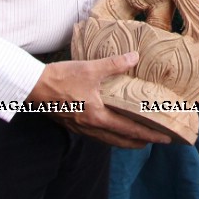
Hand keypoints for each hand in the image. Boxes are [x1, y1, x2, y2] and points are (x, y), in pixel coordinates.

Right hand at [27, 53, 172, 148]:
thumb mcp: (90, 68)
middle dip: (140, 142)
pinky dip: (110, 134)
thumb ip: (114, 64)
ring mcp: (81, 128)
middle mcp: (91, 127)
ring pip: (109, 139)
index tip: (165, 138)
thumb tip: (135, 57)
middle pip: (121, 140)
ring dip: (125, 140)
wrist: (34, 86)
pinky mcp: (73, 124)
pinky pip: (97, 134)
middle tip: (157, 140)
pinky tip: (112, 127)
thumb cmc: (61, 78)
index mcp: (98, 116)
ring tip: (138, 137)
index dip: (149, 135)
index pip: (129, 130)